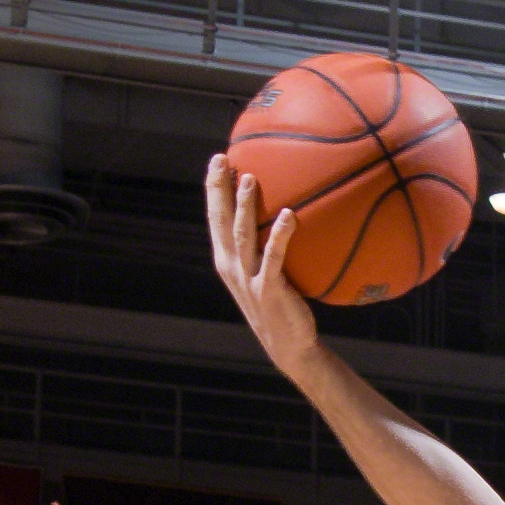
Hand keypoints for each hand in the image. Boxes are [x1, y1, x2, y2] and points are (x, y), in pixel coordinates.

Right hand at [205, 155, 318, 382]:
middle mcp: (232, 267)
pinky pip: (273, 258)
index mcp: (227, 260)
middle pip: (221, 221)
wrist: (289, 345)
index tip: (218, 159)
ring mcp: (248, 279)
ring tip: (250, 178)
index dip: (214, 189)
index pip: (215, 218)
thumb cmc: (282, 304)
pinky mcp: (268, 290)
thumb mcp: (268, 272)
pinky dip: (280, 236)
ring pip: (242, 235)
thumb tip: (289, 210)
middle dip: (219, 189)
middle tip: (223, 158)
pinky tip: (289, 216)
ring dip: (245, 206)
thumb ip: (268, 245)